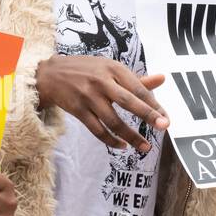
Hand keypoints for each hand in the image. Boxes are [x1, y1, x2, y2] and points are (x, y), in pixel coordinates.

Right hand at [35, 55, 168, 151]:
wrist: (49, 74)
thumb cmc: (84, 70)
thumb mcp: (109, 68)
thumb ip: (135, 79)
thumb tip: (162, 79)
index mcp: (113, 69)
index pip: (138, 88)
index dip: (154, 104)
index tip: (166, 118)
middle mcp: (101, 81)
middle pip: (128, 101)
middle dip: (147, 115)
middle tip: (163, 127)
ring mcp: (88, 96)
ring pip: (113, 120)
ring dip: (131, 136)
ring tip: (145, 147)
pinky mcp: (78, 110)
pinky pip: (97, 130)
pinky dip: (111, 140)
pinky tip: (122, 145)